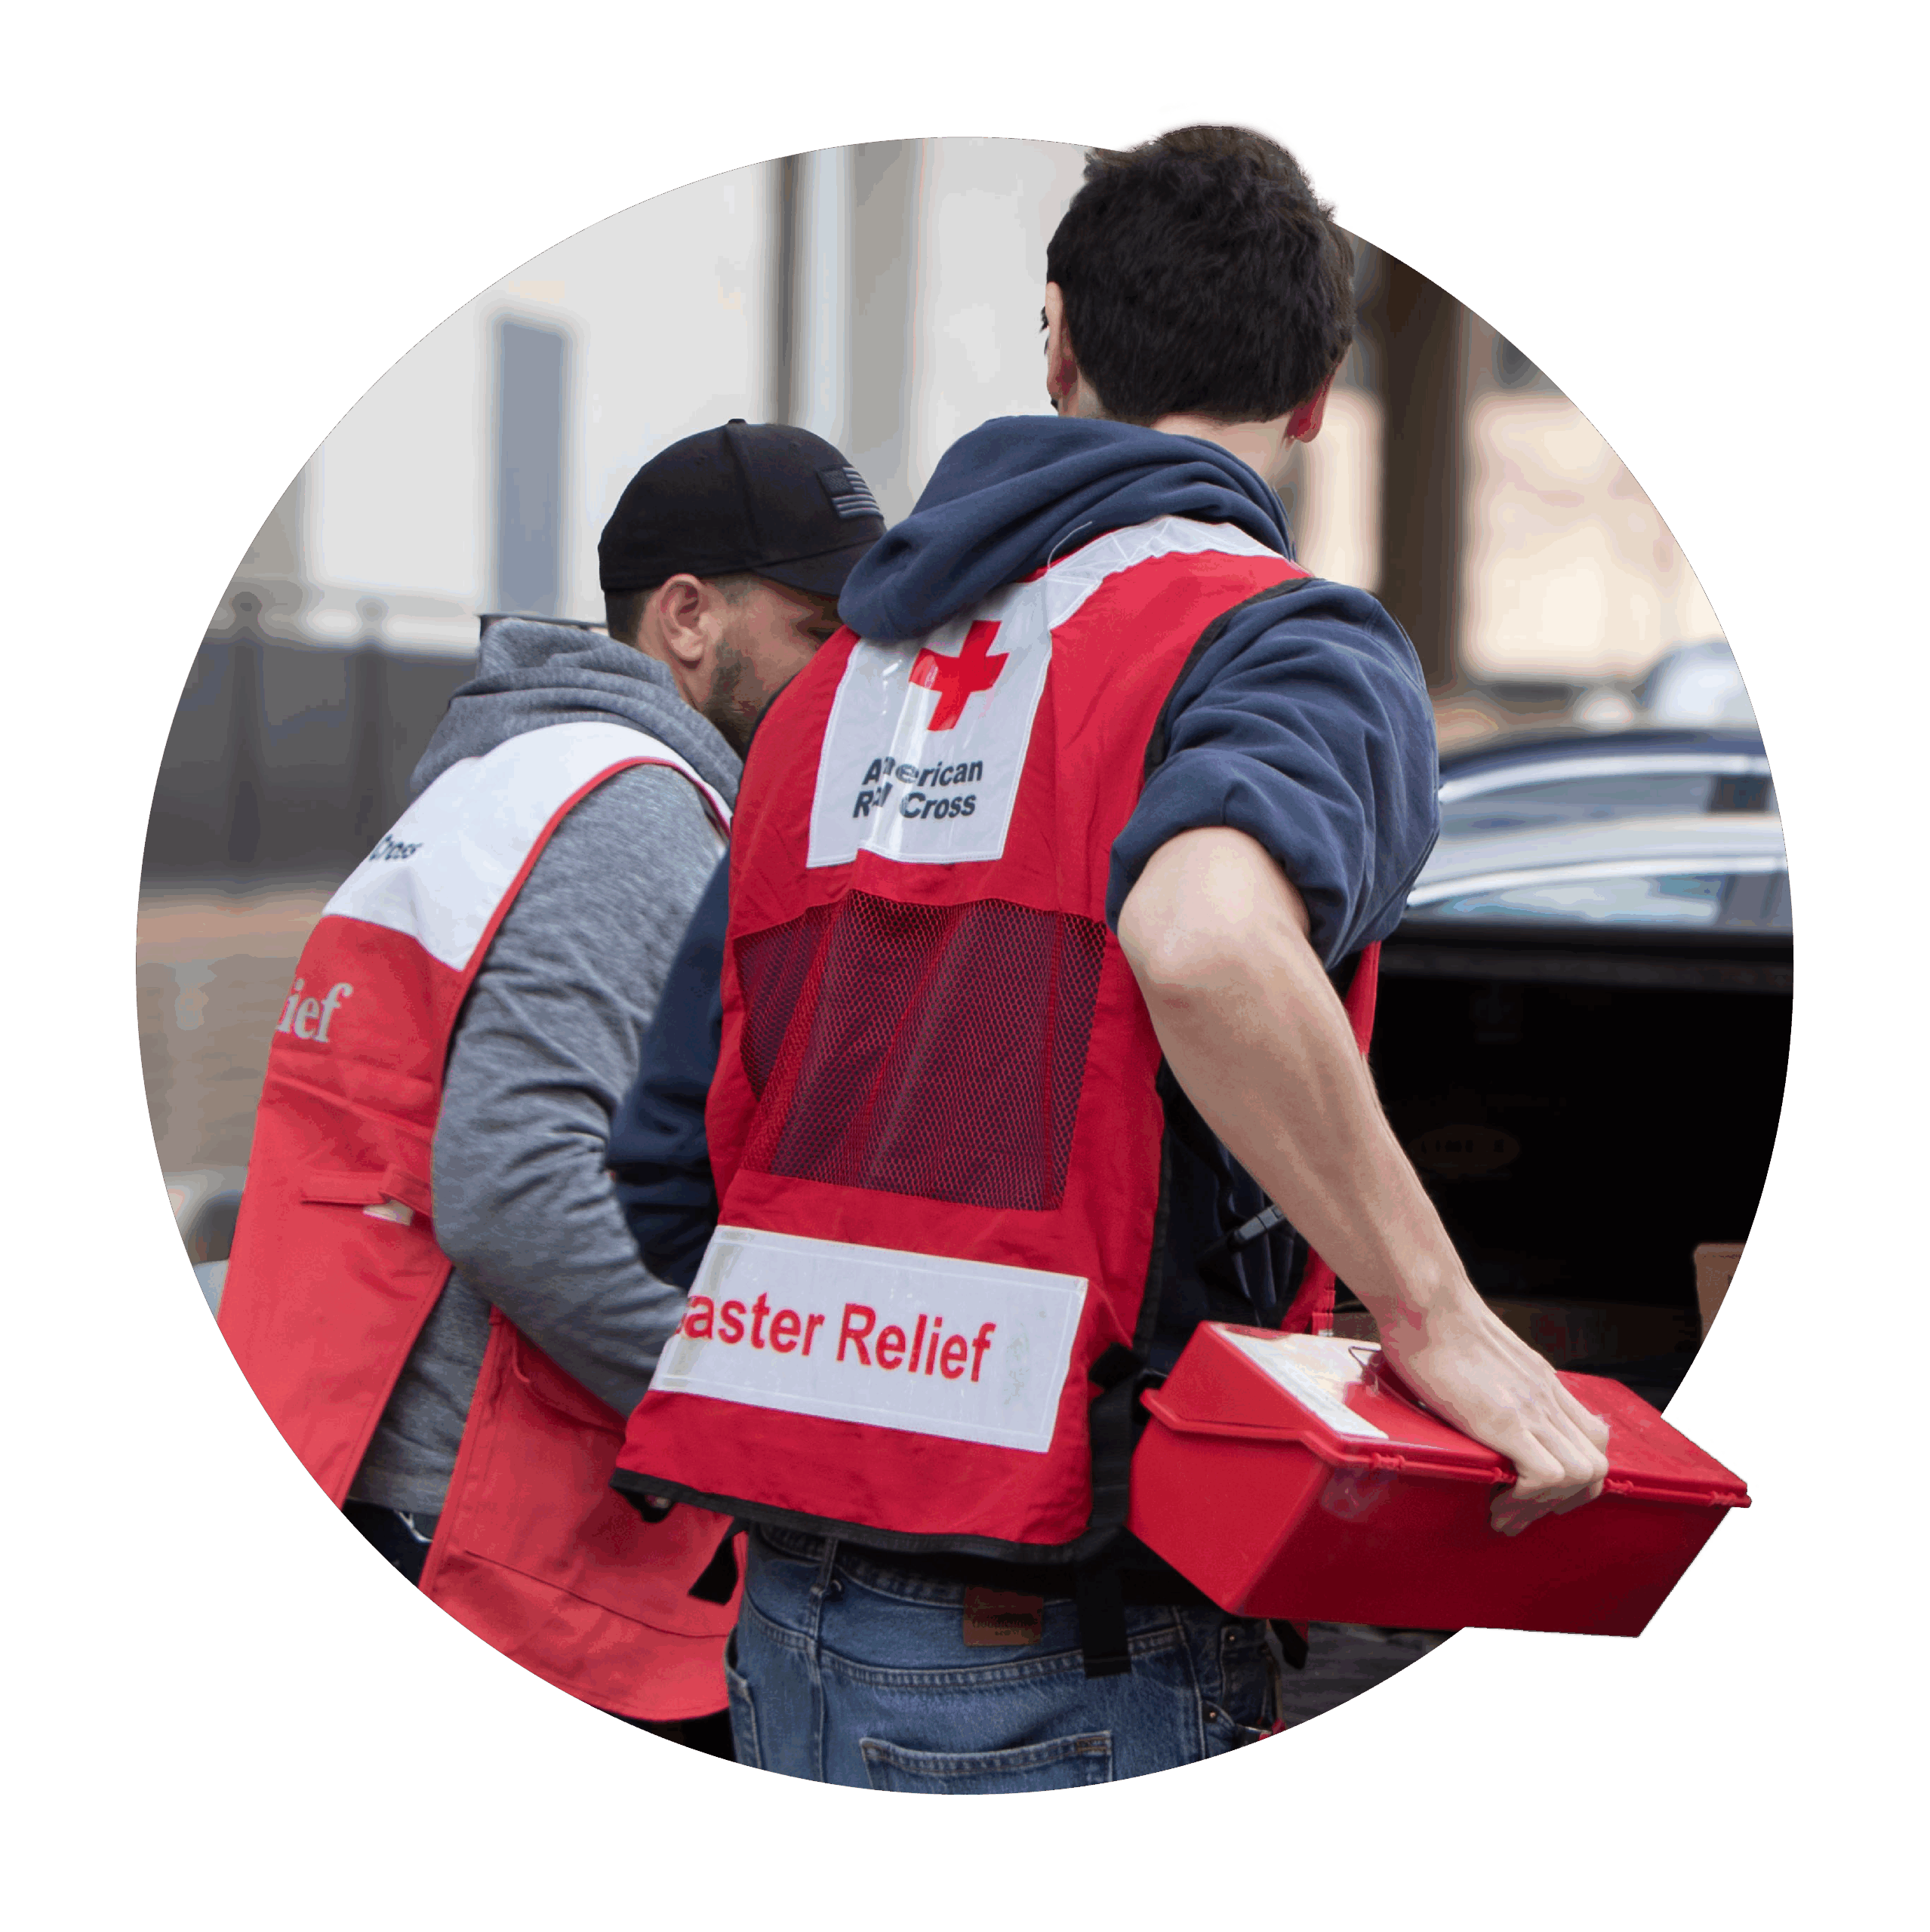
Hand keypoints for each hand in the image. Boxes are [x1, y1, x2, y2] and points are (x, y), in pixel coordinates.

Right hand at [1372, 1286, 1610, 1535]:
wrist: (1426, 1301)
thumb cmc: (1435, 1318)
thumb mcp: (1480, 1350)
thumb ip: (1488, 1375)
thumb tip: (1467, 1393)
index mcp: (1540, 1379)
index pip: (1592, 1435)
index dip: (1577, 1473)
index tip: (1542, 1491)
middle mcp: (1546, 1395)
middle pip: (1596, 1462)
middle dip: (1568, 1501)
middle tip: (1526, 1512)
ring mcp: (1531, 1408)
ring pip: (1584, 1474)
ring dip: (1548, 1504)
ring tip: (1509, 1513)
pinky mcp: (1505, 1421)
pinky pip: (1546, 1475)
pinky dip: (1528, 1498)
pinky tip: (1499, 1498)